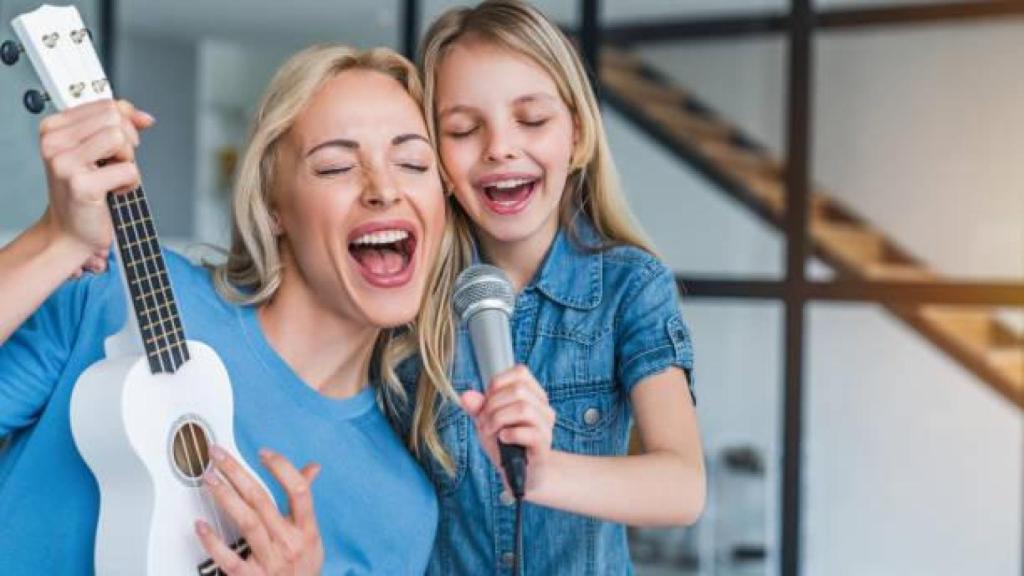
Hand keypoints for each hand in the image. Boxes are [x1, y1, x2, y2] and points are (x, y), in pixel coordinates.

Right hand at [37, 99, 153, 277]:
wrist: (72, 232)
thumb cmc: (86, 192)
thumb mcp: (99, 151)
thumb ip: (119, 126)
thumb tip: (144, 117)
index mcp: (54, 128)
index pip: (106, 105)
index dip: (126, 121)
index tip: (126, 141)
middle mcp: (54, 143)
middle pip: (114, 118)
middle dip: (127, 142)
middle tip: (115, 164)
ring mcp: (65, 164)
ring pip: (120, 139)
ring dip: (128, 161)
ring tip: (112, 177)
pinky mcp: (82, 185)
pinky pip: (129, 170)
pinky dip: (130, 184)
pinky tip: (113, 192)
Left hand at [197, 446, 323, 575]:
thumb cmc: (303, 567)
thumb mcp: (311, 534)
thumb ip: (305, 500)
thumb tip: (312, 468)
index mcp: (306, 530)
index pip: (298, 492)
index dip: (281, 469)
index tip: (262, 453)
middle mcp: (289, 543)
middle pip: (262, 500)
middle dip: (237, 473)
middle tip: (218, 455)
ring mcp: (271, 562)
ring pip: (247, 522)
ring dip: (225, 497)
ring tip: (209, 479)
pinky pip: (230, 559)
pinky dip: (214, 542)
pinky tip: (200, 526)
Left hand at [460, 365, 555, 495]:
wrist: (520, 475)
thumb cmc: (506, 445)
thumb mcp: (487, 422)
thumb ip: (478, 408)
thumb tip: (466, 396)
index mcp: (533, 395)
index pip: (520, 372)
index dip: (498, 383)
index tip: (487, 400)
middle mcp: (543, 407)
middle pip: (519, 390)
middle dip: (493, 405)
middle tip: (483, 422)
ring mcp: (546, 426)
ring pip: (523, 408)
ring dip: (498, 419)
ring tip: (490, 431)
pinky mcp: (543, 444)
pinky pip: (528, 432)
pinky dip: (509, 434)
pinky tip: (503, 439)